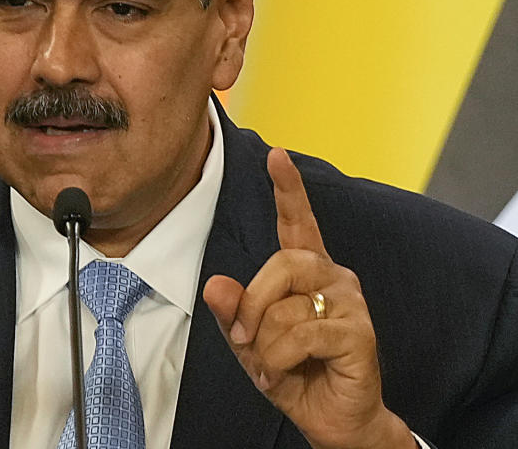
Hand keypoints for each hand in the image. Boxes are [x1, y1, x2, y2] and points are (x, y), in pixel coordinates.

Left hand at [203, 148, 414, 448]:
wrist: (330, 419)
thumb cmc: (293, 373)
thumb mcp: (248, 341)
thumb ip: (232, 311)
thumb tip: (215, 284)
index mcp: (305, 271)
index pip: (297, 222)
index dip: (288, 189)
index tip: (277, 155)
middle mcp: (331, 276)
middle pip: (282, 262)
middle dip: (253, 304)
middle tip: (246, 339)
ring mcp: (349, 302)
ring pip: (286, 304)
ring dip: (265, 343)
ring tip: (273, 365)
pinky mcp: (359, 332)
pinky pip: (300, 334)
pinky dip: (279, 360)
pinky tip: (288, 374)